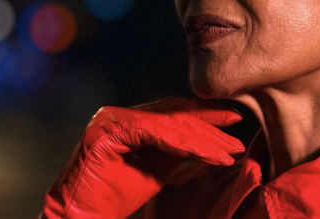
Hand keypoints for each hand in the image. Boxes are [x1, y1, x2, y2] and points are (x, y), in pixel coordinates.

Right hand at [41, 97, 244, 218]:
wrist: (83, 218)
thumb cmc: (117, 197)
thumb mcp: (157, 167)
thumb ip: (176, 148)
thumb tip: (206, 137)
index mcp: (128, 118)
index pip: (172, 111)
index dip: (205, 115)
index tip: (234, 119)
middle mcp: (118, 113)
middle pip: (173, 114)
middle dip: (209, 125)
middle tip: (237, 135)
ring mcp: (111, 120)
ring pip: (168, 124)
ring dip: (202, 139)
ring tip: (227, 152)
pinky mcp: (108, 133)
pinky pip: (155, 134)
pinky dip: (184, 144)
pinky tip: (206, 155)